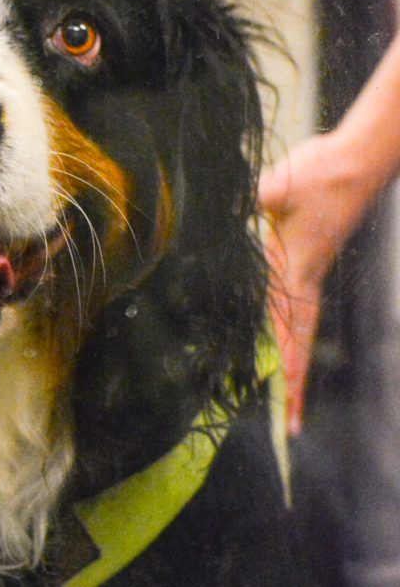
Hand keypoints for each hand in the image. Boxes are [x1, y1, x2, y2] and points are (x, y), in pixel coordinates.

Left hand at [259, 131, 373, 433]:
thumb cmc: (322, 173)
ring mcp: (308, 271)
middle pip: (297, 344)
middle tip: (291, 428)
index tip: (288, 407)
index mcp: (296, 273)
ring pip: (297, 329)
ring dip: (292, 365)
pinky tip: (277, 341)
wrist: (358, 158)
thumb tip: (229, 213)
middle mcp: (304, 280)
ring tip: (288, 402)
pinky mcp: (308, 259)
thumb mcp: (278, 187)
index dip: (288, 372)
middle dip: (294, 387)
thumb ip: (252, 204)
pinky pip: (296, 307)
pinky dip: (288, 333)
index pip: (289, 333)